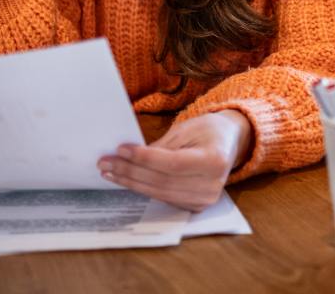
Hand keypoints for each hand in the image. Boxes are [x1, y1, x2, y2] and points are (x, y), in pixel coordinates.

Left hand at [98, 111, 252, 211]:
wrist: (229, 144)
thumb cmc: (208, 131)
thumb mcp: (187, 128)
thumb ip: (161, 145)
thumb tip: (129, 156)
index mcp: (214, 161)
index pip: (172, 163)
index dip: (144, 158)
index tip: (121, 149)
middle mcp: (211, 185)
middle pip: (162, 181)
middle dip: (130, 171)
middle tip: (106, 161)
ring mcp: (204, 199)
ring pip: (159, 192)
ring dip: (131, 182)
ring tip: (110, 170)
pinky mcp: (195, 206)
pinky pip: (163, 197)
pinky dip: (142, 188)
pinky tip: (126, 179)